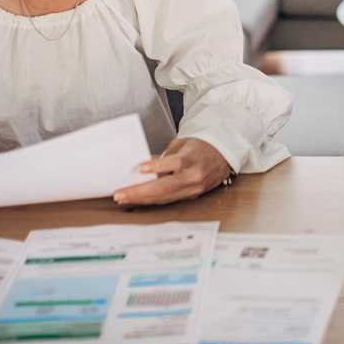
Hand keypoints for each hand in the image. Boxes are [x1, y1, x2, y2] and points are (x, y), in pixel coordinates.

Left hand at [113, 137, 231, 206]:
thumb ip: (164, 156)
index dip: (156, 166)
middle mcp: (194, 177)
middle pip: (164, 187)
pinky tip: (139, 199)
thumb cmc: (201, 146)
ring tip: (124, 198)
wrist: (223, 155)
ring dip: (142, 199)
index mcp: (192, 159)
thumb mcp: (182, 144)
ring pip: (164, 197)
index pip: (174, 163)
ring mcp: (193, 189)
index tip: (140, 168)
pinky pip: (169, 199)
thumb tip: (143, 167)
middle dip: (140, 192)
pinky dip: (152, 200)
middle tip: (120, 193)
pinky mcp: (191, 195)